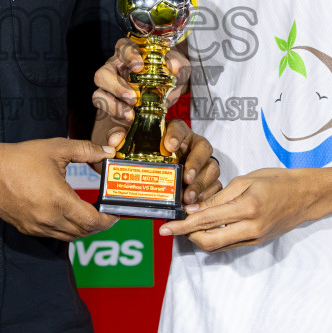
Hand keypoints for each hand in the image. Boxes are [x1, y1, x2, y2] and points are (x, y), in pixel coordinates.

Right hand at [0, 138, 117, 240]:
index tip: (115, 213)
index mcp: (59, 200)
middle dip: (98, 224)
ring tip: (88, 213)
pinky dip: (65, 229)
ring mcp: (37, 226)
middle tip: (105, 212)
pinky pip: (53, 235)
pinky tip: (66, 214)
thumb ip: (86, 150)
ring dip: (82, 228)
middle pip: (84, 232)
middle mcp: (49, 218)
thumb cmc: (20, 159)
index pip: (93, 222)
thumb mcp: (57, 148)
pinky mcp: (27, 229)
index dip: (108, 220)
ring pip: (69, 237)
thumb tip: (107, 153)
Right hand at [91, 37, 190, 125]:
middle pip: (103, 74)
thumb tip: (174, 67)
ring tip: (130, 114)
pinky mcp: (111, 103)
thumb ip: (176, 64)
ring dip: (112, 105)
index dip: (128, 56)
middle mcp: (115, 67)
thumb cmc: (169, 72)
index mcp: (129, 51)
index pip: (122, 48)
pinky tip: (129, 119)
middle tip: (133, 97)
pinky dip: (114, 114)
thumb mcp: (178, 66)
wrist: (169, 89)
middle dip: (116, 87)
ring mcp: (110, 86)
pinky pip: (104, 109)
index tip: (139, 66)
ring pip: (99, 94)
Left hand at [99, 119, 221, 206]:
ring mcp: (204, 163)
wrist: (155, 178)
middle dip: (195, 164)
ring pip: (211, 168)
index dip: (176, 135)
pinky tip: (195, 205)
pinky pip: (215, 187)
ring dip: (201, 183)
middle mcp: (193, 146)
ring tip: (188, 197)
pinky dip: (207, 196)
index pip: (179, 127)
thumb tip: (115, 139)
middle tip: (185, 177)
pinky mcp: (209, 180)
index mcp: (176, 133)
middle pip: (203, 148)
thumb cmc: (146, 158)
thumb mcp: (132, 146)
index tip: (169, 146)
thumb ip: (120, 139)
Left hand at [159, 168, 315, 250]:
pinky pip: (229, 244)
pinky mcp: (257, 242)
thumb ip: (219, 197)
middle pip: (210, 242)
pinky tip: (206, 228)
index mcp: (248, 207)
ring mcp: (255, 238)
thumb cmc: (277, 181)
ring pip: (218, 246)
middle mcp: (251, 227)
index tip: (166, 227)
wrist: (305, 195)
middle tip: (173, 228)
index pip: (207, 220)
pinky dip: (214, 238)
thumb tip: (194, 210)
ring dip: (199, 238)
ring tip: (186, 226)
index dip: (183, 225)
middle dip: (187, 236)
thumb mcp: (246, 180)